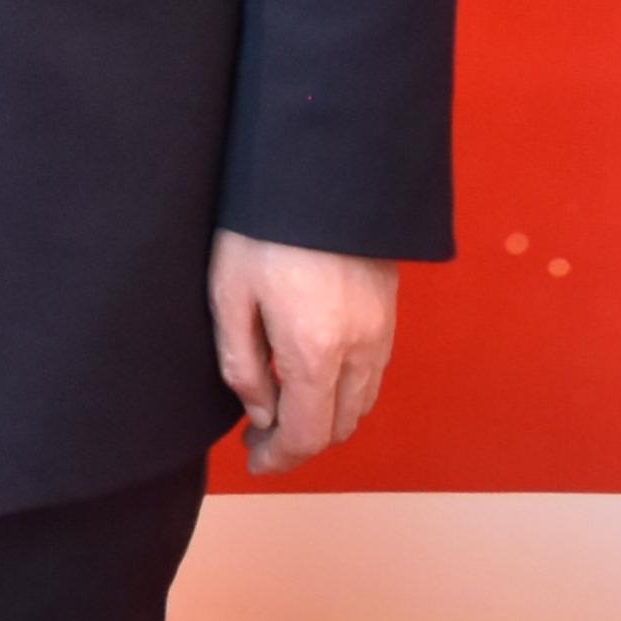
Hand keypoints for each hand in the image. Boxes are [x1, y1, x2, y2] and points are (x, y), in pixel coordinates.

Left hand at [208, 230, 397, 475]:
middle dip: (301, 440)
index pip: (306, 436)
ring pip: (361, 401)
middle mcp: (359, 349)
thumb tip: (262, 413)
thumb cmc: (262, 223)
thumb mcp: (229, 294)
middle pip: (339, 426)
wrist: (320, 162)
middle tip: (260, 433)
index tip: (251, 458)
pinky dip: (345, 387)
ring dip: (326, 416)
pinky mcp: (390, 308)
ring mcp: (382, 329)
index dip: (277, 458)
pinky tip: (313, 368)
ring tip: (283, 401)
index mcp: (314, 352)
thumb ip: (242, 365)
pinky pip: (373, 371)